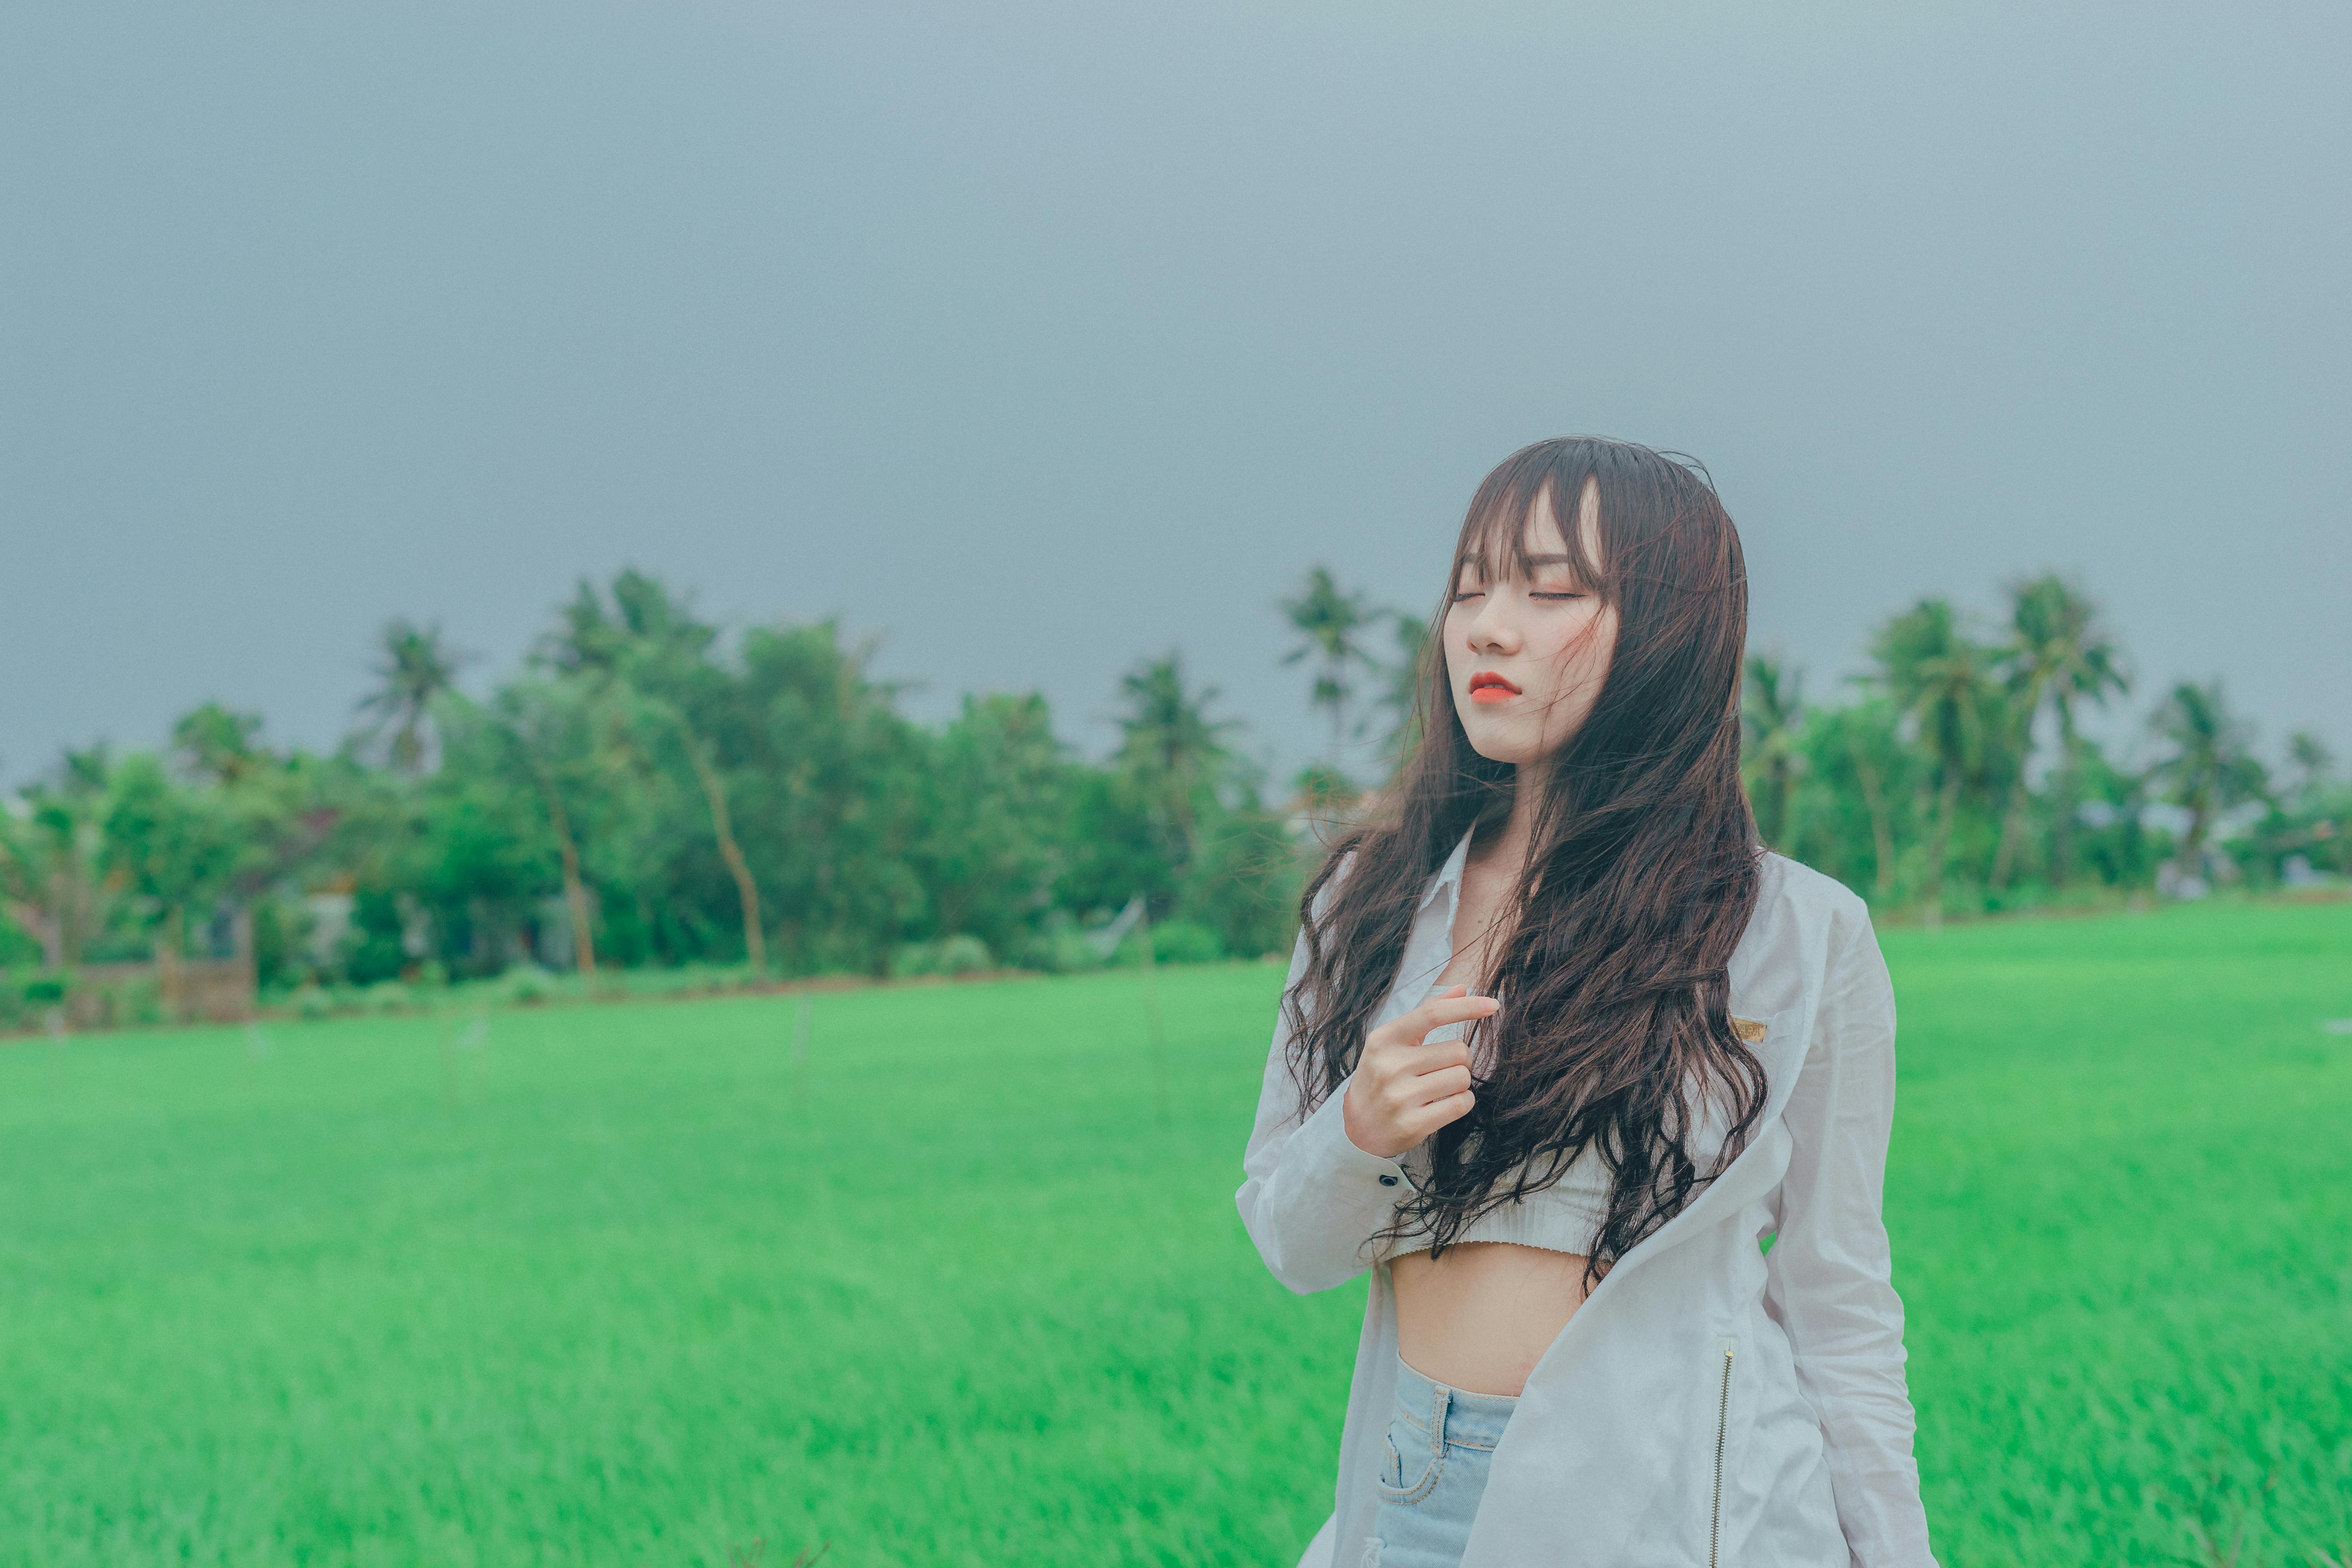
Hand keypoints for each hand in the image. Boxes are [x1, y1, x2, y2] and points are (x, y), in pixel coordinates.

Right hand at [1341, 985, 1498, 1159]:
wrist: (1358, 1128)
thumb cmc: (1381, 1077)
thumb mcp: (1394, 1043)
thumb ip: (1426, 1013)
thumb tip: (1461, 988)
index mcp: (1384, 1039)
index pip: (1432, 1014)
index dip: (1467, 1007)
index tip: (1493, 1005)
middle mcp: (1390, 1065)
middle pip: (1458, 1051)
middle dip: (1461, 1061)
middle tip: (1444, 1070)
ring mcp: (1400, 1097)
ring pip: (1462, 1078)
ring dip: (1461, 1083)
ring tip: (1440, 1089)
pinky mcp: (1412, 1124)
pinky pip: (1461, 1104)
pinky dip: (1462, 1102)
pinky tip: (1444, 1104)